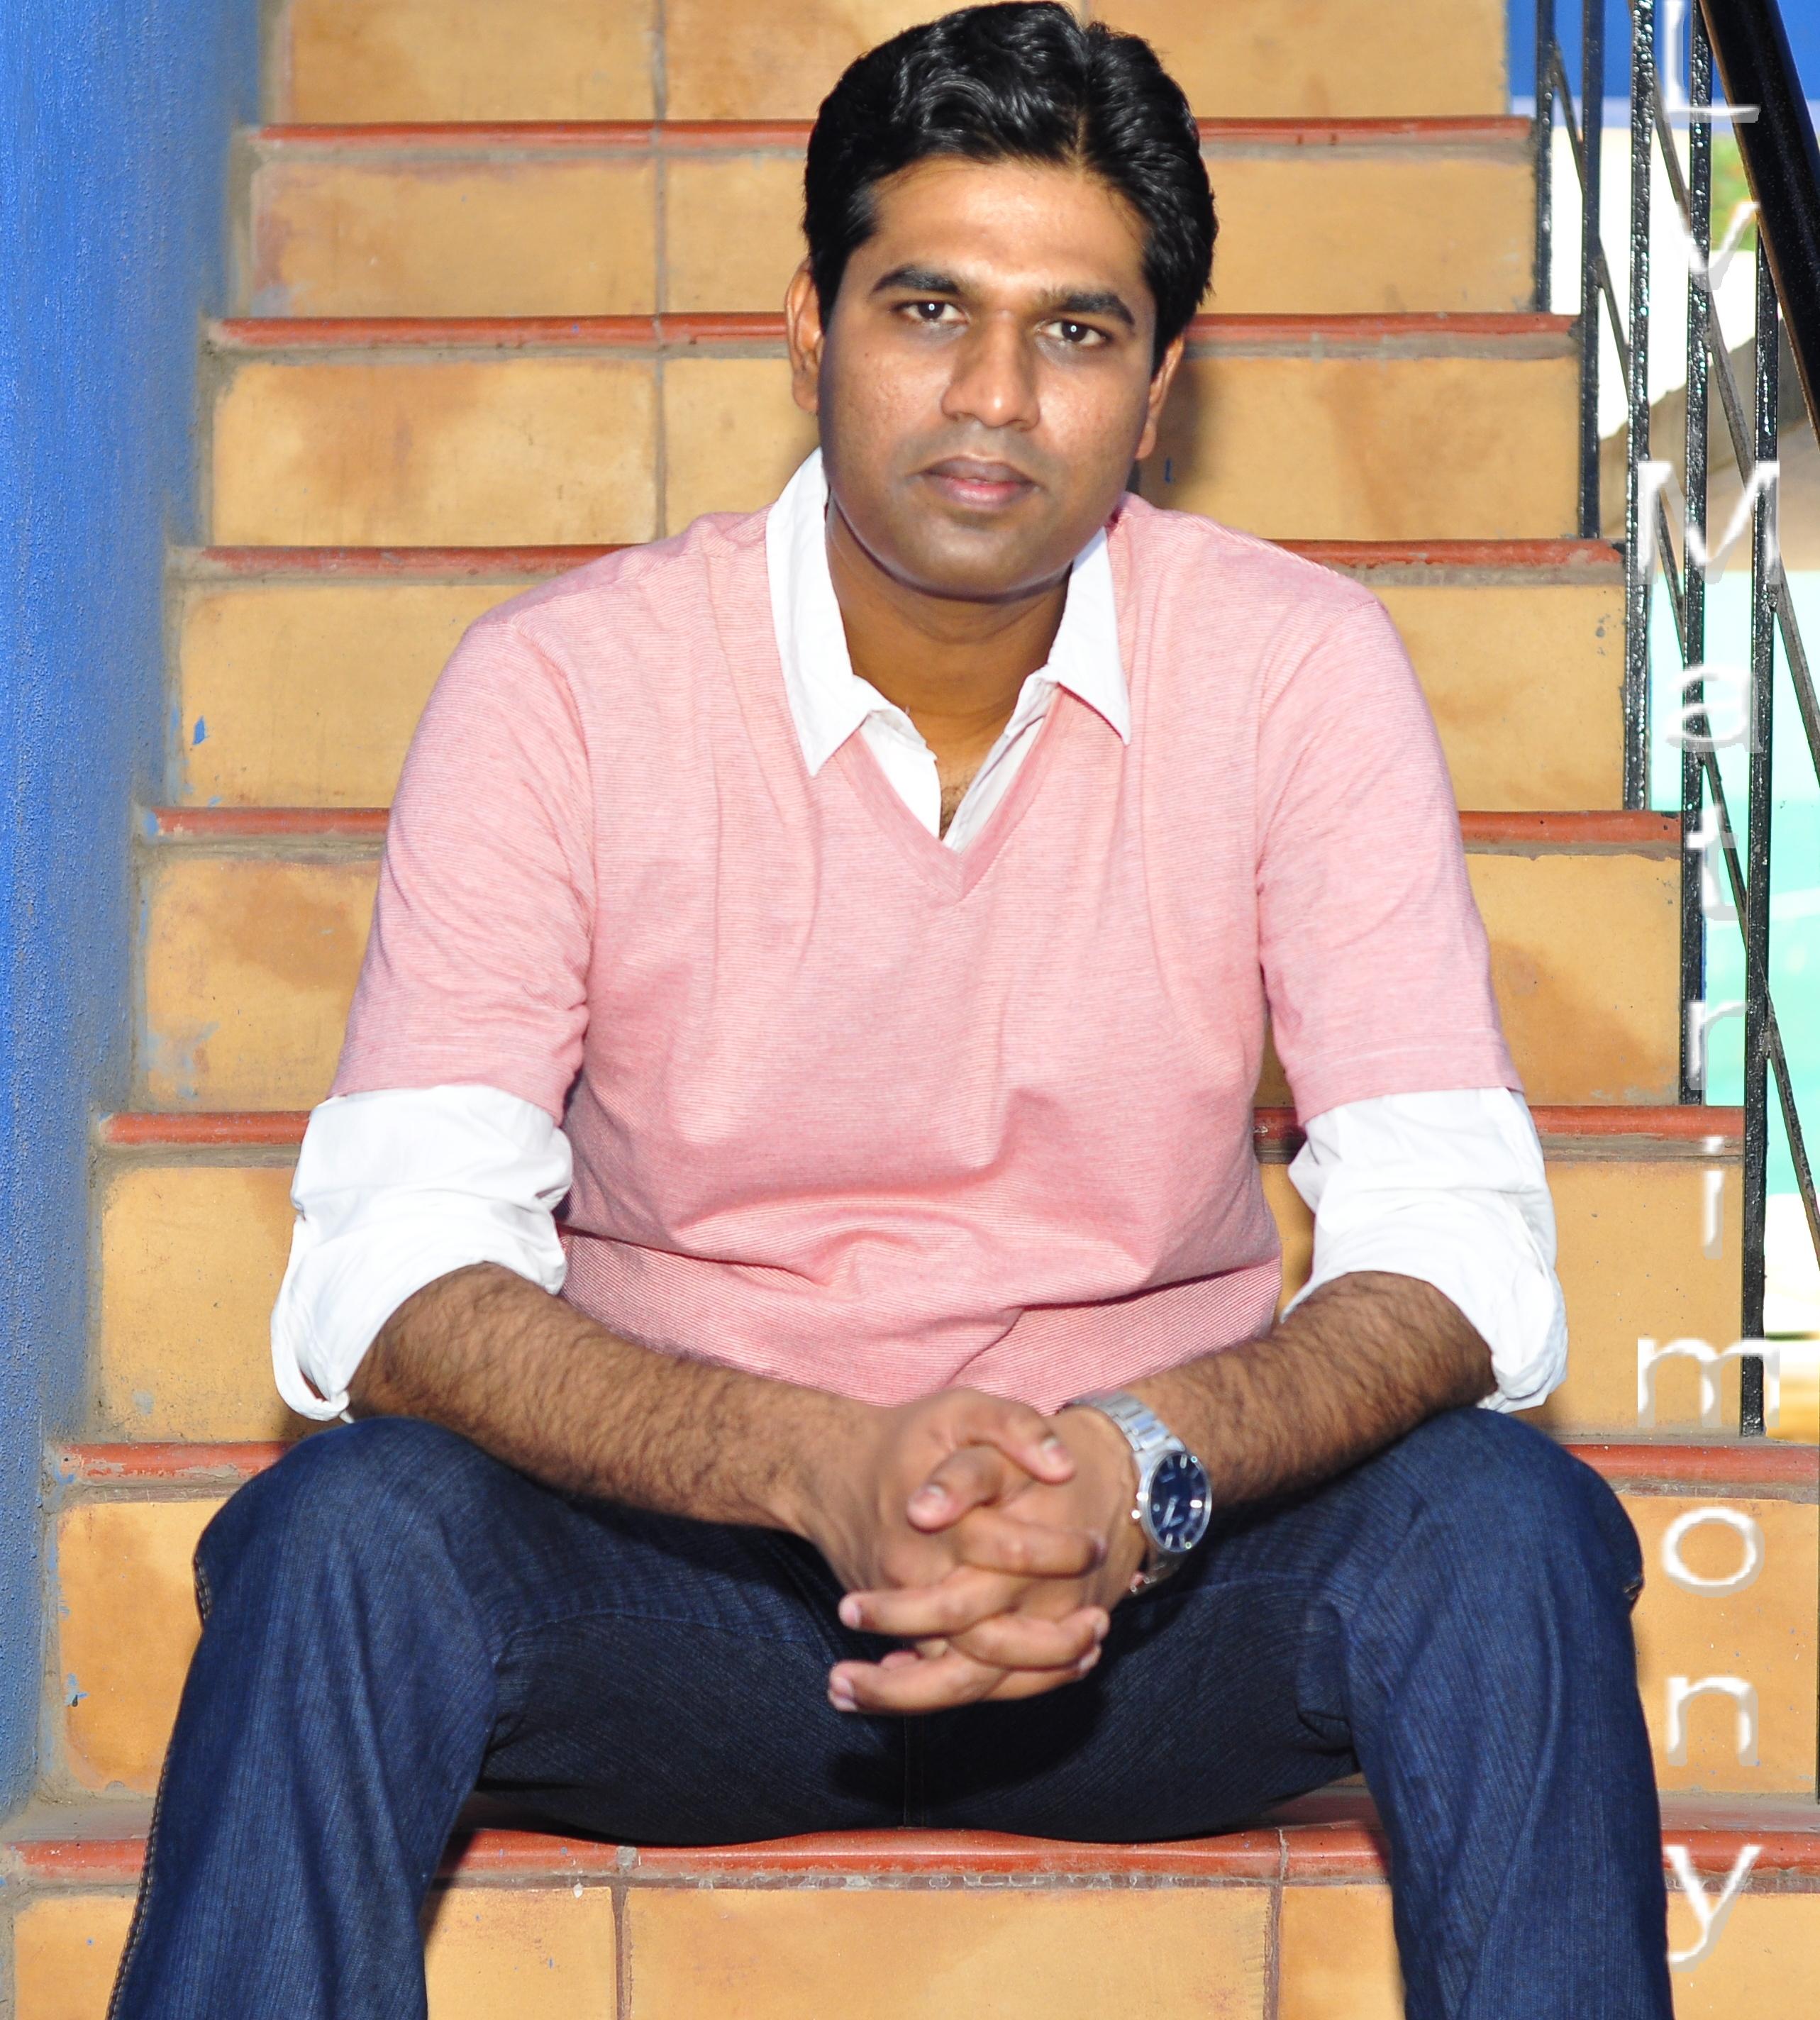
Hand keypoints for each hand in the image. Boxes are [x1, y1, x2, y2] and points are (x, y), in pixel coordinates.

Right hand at [826, 1404, 1145, 1714]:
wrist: (835, 1474)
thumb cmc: (910, 1440)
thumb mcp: (961, 1409)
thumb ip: (1015, 1424)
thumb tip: (1064, 1467)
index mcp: (935, 1522)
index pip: (1007, 1550)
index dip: (1060, 1552)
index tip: (1097, 1545)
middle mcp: (915, 1576)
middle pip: (989, 1635)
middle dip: (1053, 1638)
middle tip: (1101, 1621)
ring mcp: (903, 1613)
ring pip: (968, 1675)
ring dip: (1034, 1673)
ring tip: (1089, 1654)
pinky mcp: (900, 1632)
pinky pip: (950, 1679)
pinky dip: (1002, 1684)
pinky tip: (1054, 1668)